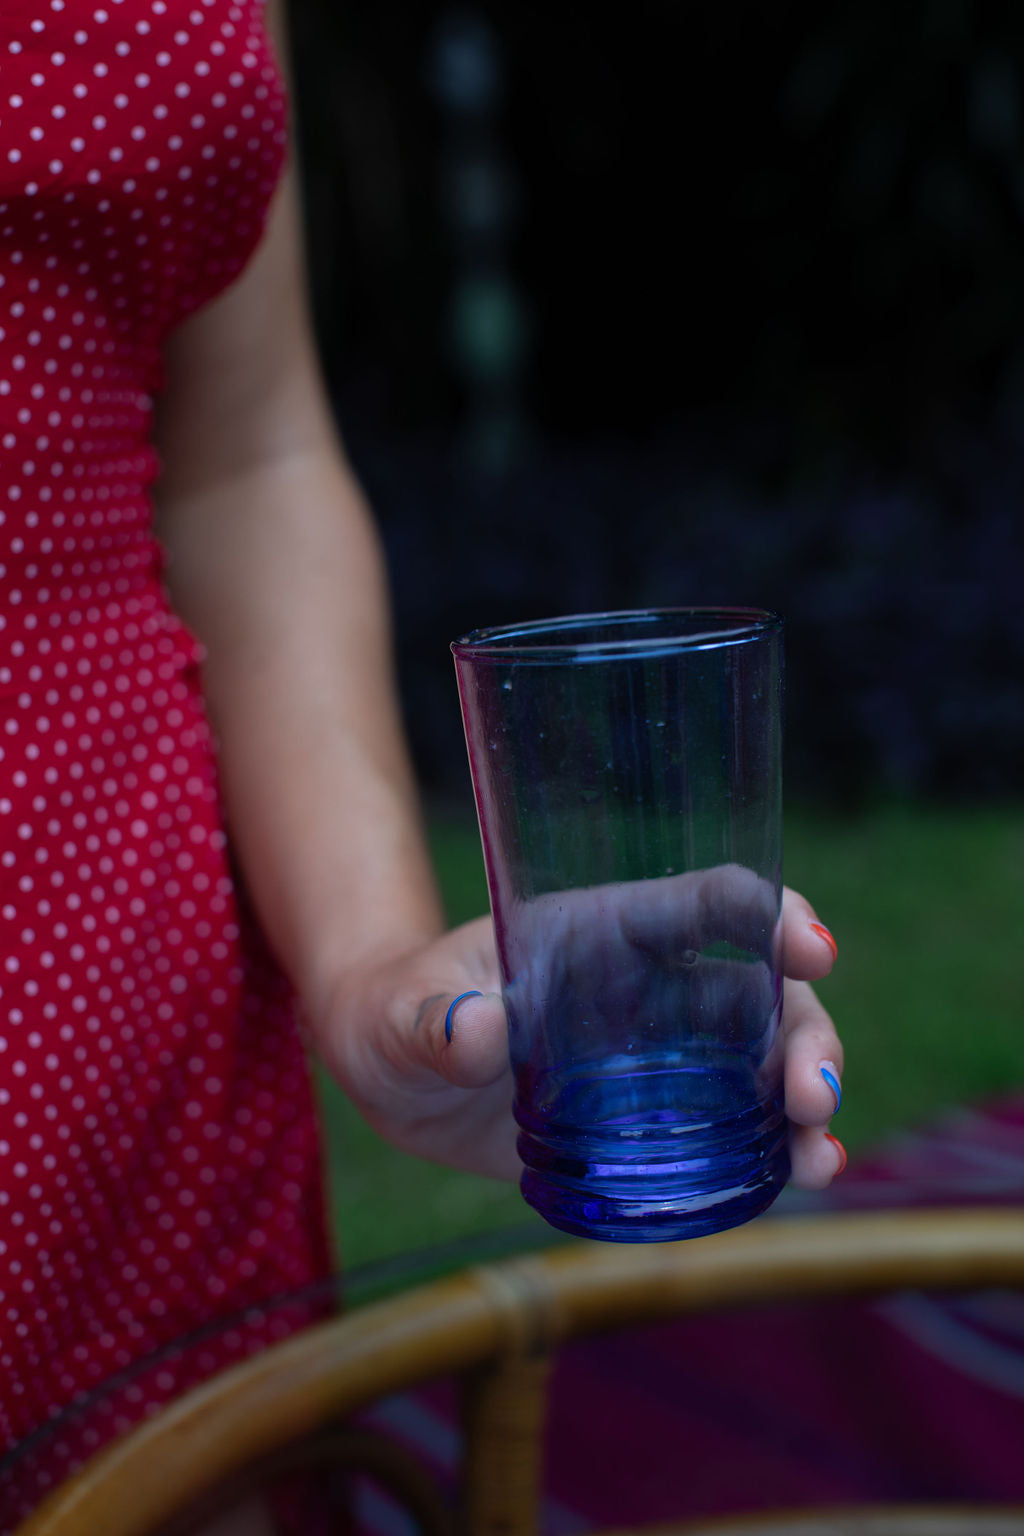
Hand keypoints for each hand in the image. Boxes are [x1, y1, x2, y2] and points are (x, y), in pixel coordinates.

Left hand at [317, 874, 843, 1186]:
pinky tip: (806, 1175)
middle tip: (810, 1094)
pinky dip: (780, 1148)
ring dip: (806, 1099)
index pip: (709, 902)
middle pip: (760, 991)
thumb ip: (435, 1020)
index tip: (811, 949)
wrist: (391, 1071)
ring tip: (820, 1153)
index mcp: (605, 929)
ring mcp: (658, 1056)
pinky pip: (736, 1127)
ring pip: (764, 1060)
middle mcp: (650, 986)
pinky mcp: (652, 1121)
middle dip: (806, 1034)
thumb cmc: (396, 1011)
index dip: (771, 913)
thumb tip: (478, 1031)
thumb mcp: (402, 1013)